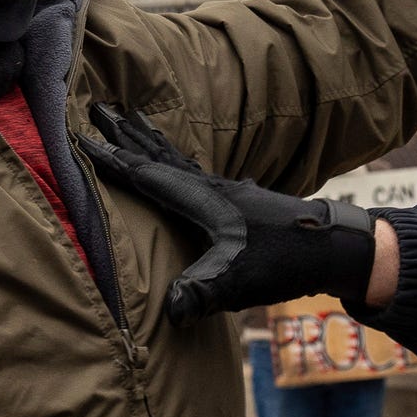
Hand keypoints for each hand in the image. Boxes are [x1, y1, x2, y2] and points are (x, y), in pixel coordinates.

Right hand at [76, 105, 377, 324]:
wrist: (335, 248)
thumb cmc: (285, 261)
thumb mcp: (241, 281)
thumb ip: (204, 292)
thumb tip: (171, 310)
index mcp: (205, 200)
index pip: (148, 176)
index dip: (113, 160)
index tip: (81, 139)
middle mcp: (212, 187)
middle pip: (160, 155)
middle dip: (126, 133)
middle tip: (98, 105)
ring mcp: (227, 190)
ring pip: (178, 158)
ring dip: (150, 140)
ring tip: (131, 118)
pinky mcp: (238, 199)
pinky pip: (195, 170)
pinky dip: (175, 157)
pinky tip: (180, 161)